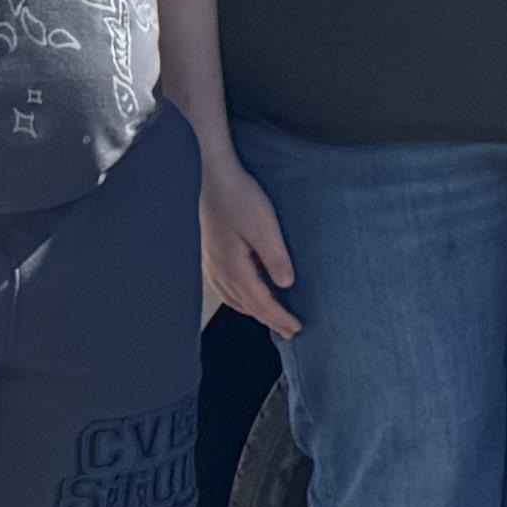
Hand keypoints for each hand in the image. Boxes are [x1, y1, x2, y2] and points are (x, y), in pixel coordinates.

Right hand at [198, 153, 296, 335]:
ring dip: (251, 310)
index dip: (279, 318)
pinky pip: (222, 285)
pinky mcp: (209, 250)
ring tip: (268, 317)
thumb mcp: (264, 226)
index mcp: (234, 267)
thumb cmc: (238, 196)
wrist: (209, 174)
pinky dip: (236, 297)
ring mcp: (210, 261)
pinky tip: (240, 293)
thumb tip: (286, 285)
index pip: (260, 302)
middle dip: (268, 318)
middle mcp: (219, 269)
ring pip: (232, 297)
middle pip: (245, 304)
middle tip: (289, 331)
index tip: (297, 329)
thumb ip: (275, 257)